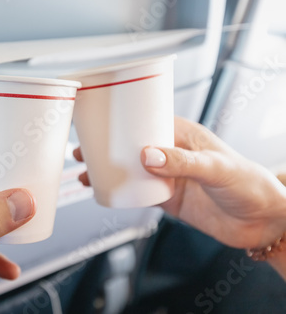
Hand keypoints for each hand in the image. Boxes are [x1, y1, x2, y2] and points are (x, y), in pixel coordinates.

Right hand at [74, 117, 285, 248]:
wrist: (261, 222)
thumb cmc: (250, 184)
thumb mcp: (216, 167)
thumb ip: (183, 162)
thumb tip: (147, 155)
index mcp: (183, 136)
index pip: (147, 121)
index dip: (121, 121)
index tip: (99, 122)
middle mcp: (172, 154)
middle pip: (131, 146)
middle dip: (106, 147)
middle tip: (83, 148)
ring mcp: (168, 176)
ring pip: (130, 170)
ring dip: (107, 170)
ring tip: (84, 171)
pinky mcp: (167, 198)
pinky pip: (137, 193)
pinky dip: (118, 192)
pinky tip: (104, 192)